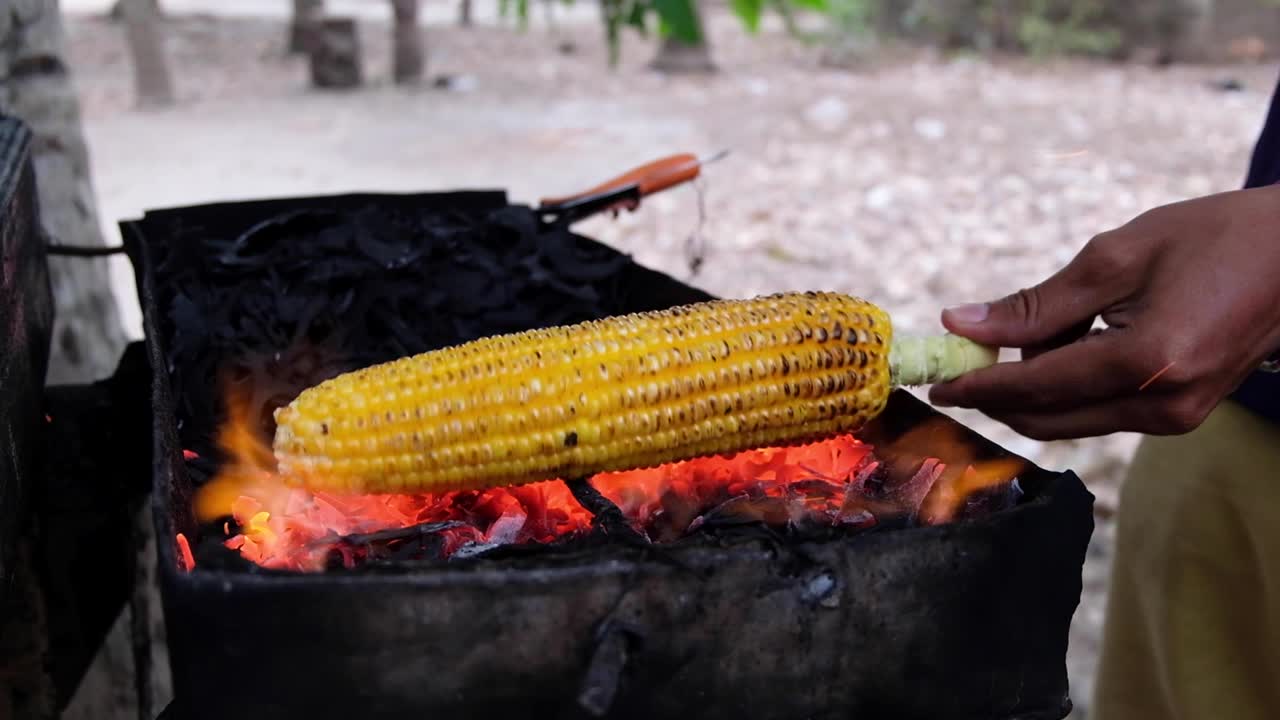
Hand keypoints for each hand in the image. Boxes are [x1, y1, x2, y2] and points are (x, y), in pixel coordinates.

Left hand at [928, 184, 1279, 440]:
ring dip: (1037, 384)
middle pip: (1046, 418)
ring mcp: (1175, 419)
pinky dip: (1071, 383)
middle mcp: (1161, 406)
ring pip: (1070, 418)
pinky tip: (1079, 338)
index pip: (1035, 387)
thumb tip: (961, 322)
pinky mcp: (1180, 416)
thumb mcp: (1116, 257)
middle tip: (969, 349)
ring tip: (1050, 322)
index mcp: (1147, 363)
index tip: (935, 381)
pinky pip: (1100, 411)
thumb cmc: (1215, 237)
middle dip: (999, 390)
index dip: (978, 384)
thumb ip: (1035, 302)